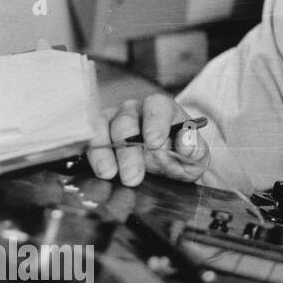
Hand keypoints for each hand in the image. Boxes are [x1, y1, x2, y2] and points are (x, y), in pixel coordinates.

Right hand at [86, 94, 210, 186]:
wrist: (166, 173)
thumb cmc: (181, 158)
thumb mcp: (196, 157)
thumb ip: (194, 148)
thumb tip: (185, 143)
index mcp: (163, 110)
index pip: (157, 105)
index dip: (155, 122)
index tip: (155, 143)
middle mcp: (134, 111)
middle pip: (125, 122)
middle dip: (129, 151)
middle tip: (133, 177)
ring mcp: (111, 121)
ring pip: (101, 128)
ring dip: (104, 153)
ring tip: (109, 174)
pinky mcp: (96, 137)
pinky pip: (86, 141)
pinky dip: (89, 155)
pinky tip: (95, 171)